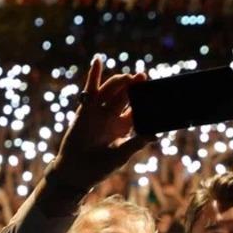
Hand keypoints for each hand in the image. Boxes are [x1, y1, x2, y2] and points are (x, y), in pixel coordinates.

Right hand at [51, 57, 154, 189]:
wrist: (76, 171)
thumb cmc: (100, 166)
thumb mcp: (122, 154)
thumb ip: (137, 142)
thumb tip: (156, 135)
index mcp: (125, 126)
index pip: (138, 108)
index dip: (146, 100)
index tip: (155, 91)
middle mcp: (113, 116)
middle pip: (126, 96)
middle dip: (135, 86)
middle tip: (144, 77)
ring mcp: (99, 111)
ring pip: (111, 90)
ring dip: (120, 81)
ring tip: (129, 77)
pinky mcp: (85, 109)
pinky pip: (90, 89)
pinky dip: (94, 74)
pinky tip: (98, 60)